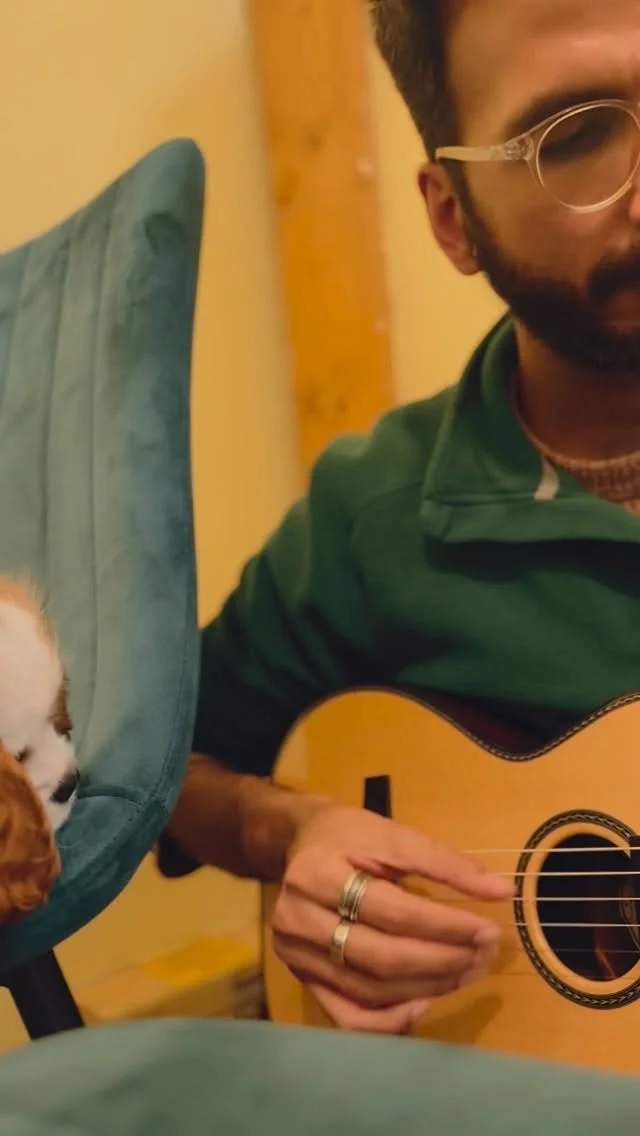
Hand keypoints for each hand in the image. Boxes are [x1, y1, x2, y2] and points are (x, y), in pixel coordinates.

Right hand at [270, 803, 513, 1034]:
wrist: (298, 845)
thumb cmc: (349, 836)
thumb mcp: (393, 835)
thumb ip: (445, 863)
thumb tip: (502, 891)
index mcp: (318, 873)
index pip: (391, 910)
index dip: (444, 925)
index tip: (487, 929)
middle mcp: (299, 918)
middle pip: (380, 955)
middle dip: (441, 961)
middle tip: (484, 955)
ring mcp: (296, 955)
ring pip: (369, 989)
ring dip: (426, 987)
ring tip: (465, 972)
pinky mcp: (302, 978)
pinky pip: (347, 1016)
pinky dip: (389, 1021)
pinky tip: (423, 1005)